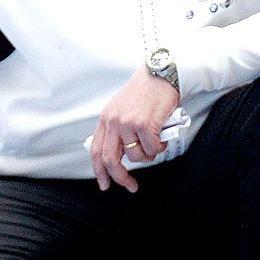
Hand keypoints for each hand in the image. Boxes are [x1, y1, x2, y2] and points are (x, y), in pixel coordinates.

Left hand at [91, 68, 178, 192]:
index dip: (100, 172)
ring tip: (155, 143)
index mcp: (106, 119)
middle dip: (121, 177)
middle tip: (131, 185)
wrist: (160, 74)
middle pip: (111, 160)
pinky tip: (162, 137)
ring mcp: (128, 123)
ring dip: (148, 155)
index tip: (105, 184)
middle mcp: (114, 121)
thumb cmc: (146, 91)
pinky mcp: (145, 124)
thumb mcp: (122, 109)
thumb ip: (118, 129)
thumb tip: (121, 154)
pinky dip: (159, 147)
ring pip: (137, 156)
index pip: (96, 151)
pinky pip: (152, 148)